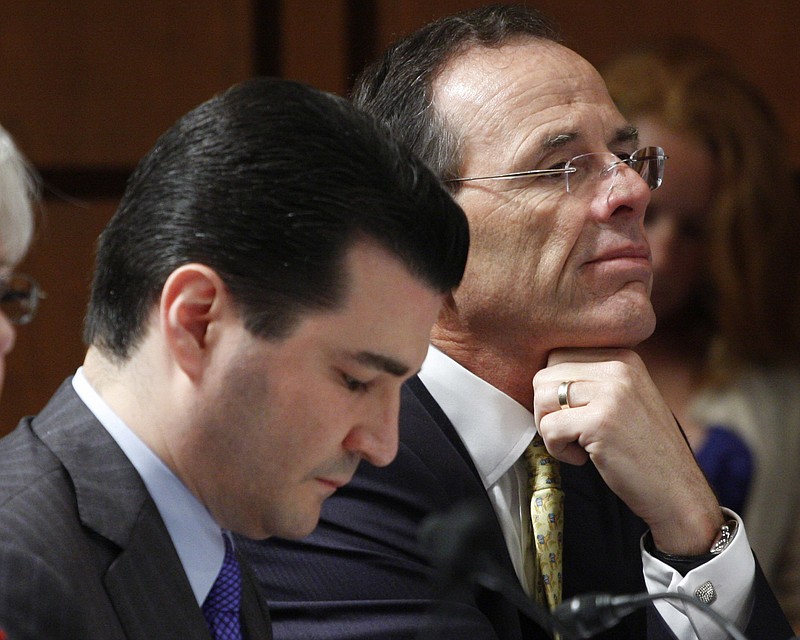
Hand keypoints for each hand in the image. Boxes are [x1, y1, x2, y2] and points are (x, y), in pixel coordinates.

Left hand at [532, 347, 723, 555]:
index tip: (574, 415)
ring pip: (542, 398)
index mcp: (622, 358)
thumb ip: (592, 380)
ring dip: (549, 429)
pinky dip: (557, 449)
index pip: (557, 357)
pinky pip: (549, 428)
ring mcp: (611, 393)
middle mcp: (618, 368)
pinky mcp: (601, 422)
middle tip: (569, 433)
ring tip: (576, 444)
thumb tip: (541, 376)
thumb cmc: (643, 450)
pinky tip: (583, 459)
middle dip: (546, 409)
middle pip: (544, 375)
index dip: (553, 391)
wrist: (678, 491)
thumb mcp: (624, 399)